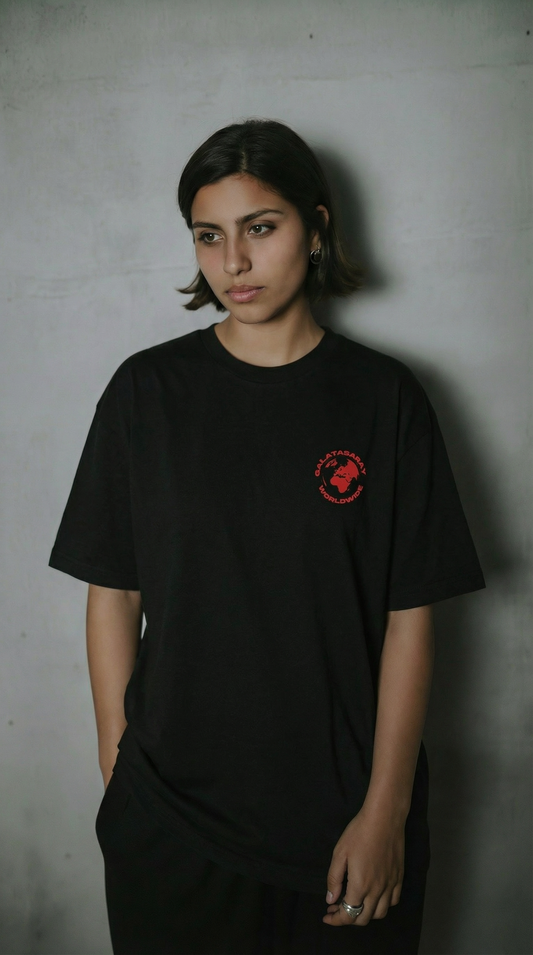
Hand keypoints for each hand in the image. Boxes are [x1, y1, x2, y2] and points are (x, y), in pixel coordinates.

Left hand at [323, 805, 404, 926]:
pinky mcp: (399, 878)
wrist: (384, 818)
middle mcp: (377, 891)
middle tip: (336, 908)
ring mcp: (391, 885)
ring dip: (365, 914)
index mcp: (360, 886)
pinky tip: (374, 896)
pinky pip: (393, 901)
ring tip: (355, 903)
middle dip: (347, 918)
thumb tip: (330, 900)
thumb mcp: (339, 853)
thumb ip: (334, 879)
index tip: (327, 916)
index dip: (336, 920)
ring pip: (380, 913)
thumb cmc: (359, 833)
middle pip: (363, 918)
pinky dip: (382, 905)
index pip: (348, 915)